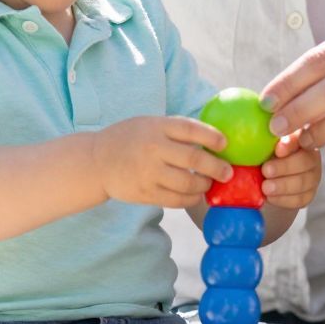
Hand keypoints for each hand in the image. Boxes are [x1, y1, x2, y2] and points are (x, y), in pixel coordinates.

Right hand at [95, 116, 232, 206]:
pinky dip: (190, 199)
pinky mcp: (145, 193)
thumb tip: (214, 138)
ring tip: (209, 184)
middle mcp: (153, 148)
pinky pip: (176, 199)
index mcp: (156, 126)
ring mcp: (148, 172)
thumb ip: (176, 130)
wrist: (96, 161)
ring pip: (188, 182)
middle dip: (217, 168)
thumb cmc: (130, 139)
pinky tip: (196, 195)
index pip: (191, 129)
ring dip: (204, 185)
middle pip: (194, 159)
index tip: (225, 144)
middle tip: (227, 173)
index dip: (212, 137)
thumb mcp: (149, 124)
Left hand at [260, 134, 320, 209]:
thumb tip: (242, 133)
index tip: (277, 149)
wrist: (263, 179)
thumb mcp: (257, 145)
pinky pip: (301, 198)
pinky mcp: (309, 194)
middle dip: (285, 167)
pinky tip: (270, 197)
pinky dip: (284, 199)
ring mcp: (312, 175)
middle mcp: (310, 154)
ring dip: (283, 185)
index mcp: (298, 136)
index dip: (290, 143)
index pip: (299, 136)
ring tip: (265, 187)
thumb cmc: (259, 156)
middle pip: (305, 160)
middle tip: (266, 171)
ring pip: (304, 181)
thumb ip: (258, 140)